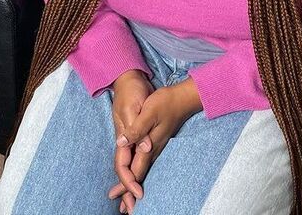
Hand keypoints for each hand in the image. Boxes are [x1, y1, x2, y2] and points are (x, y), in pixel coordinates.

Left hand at [110, 77, 202, 213]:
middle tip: (122, 209)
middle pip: (139, 174)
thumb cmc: (166, 102)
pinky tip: (138, 172)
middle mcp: (153, 149)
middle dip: (129, 192)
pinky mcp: (158, 140)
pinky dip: (140, 172)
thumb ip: (137, 128)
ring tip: (127, 198)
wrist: (184, 98)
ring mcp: (157, 145)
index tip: (117, 197)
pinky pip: (146, 161)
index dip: (126, 185)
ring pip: (143, 169)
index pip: (135, 170)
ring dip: (134, 184)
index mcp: (149, 145)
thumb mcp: (149, 112)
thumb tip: (122, 142)